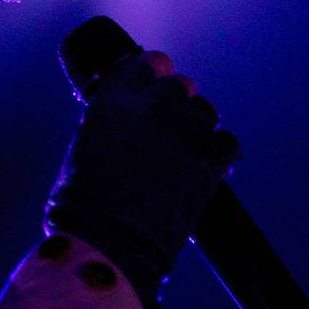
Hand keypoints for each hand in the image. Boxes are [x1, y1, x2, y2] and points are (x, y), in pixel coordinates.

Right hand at [46, 49, 239, 266]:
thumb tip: (131, 119)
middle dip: (175, 101)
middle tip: (168, 124)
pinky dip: (217, 149)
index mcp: (112, 101)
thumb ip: (111, 121)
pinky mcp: (209, 162)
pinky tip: (204, 163)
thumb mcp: (83, 146)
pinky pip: (227, 140)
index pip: (146, 63)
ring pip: (206, 110)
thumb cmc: (82, 205)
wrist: (109, 244)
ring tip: (184, 148)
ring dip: (196, 124)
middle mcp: (151, 108)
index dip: (154, 71)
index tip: (157, 78)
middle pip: (180, 85)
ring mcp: (184, 133)